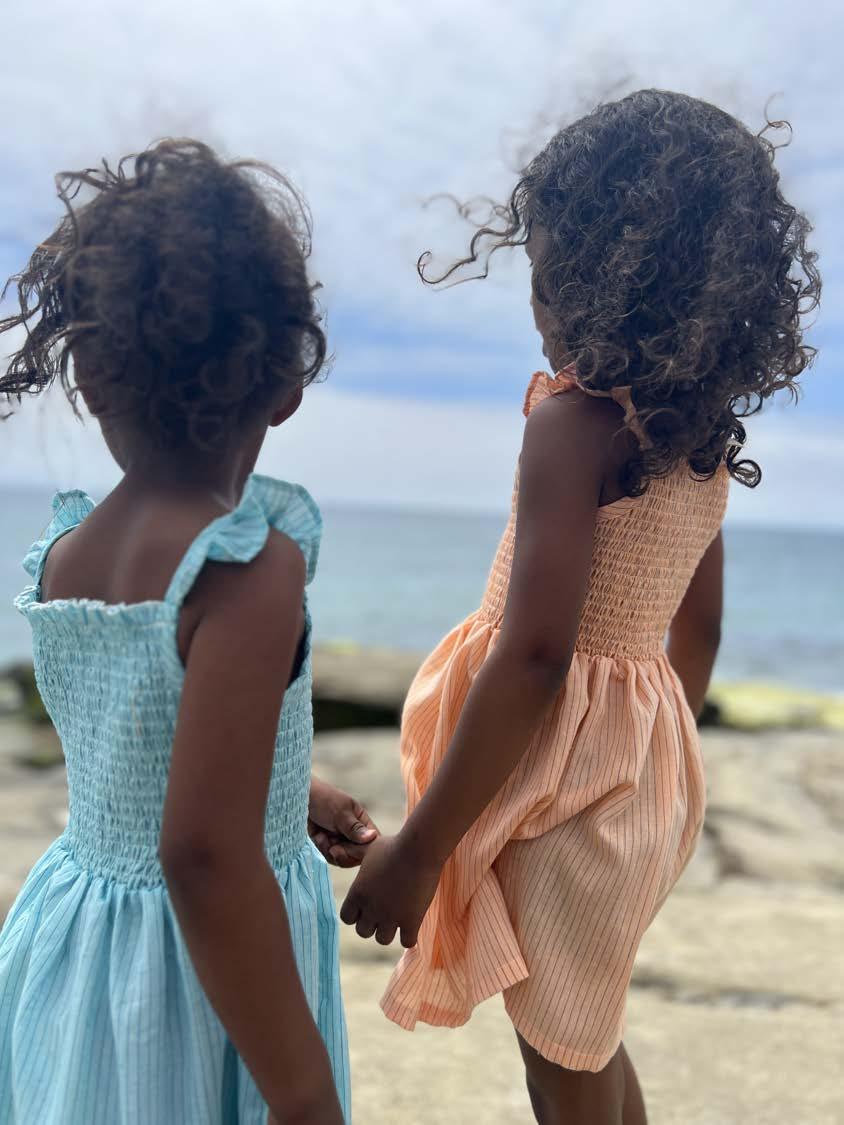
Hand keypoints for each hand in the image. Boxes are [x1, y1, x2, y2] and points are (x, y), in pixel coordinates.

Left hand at [308, 776, 377, 867]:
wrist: (299, 799)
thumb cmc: (324, 799)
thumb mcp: (341, 813)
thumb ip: (355, 827)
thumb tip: (373, 837)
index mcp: (362, 823)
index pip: (371, 844)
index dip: (363, 851)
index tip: (348, 847)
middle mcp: (354, 834)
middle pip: (357, 856)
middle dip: (344, 854)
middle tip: (333, 847)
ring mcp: (341, 841)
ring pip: (342, 859)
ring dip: (330, 850)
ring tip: (322, 837)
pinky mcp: (328, 846)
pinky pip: (329, 857)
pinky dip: (322, 849)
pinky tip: (318, 837)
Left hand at [340, 834, 442, 948]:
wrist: (420, 850)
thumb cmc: (394, 845)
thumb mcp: (369, 848)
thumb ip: (352, 852)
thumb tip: (337, 847)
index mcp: (358, 893)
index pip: (346, 918)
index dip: (356, 913)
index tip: (367, 906)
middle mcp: (371, 909)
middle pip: (363, 932)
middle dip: (372, 924)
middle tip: (384, 912)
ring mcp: (391, 917)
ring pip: (383, 939)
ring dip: (389, 931)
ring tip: (398, 918)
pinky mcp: (411, 921)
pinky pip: (406, 942)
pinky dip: (409, 937)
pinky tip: (413, 923)